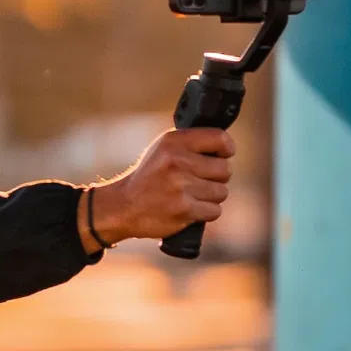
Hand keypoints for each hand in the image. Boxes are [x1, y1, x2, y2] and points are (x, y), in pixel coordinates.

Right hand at [84, 125, 235, 248]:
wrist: (123, 206)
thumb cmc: (149, 177)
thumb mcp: (162, 149)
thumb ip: (191, 144)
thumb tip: (225, 147)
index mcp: (173, 142)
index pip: (219, 138)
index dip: (227, 149)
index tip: (223, 155)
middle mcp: (177, 161)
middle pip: (225, 169)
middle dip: (218, 177)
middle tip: (201, 180)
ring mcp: (181, 186)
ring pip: (221, 192)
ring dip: (211, 196)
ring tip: (192, 195)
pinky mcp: (184, 209)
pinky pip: (214, 210)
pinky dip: (205, 212)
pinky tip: (190, 208)